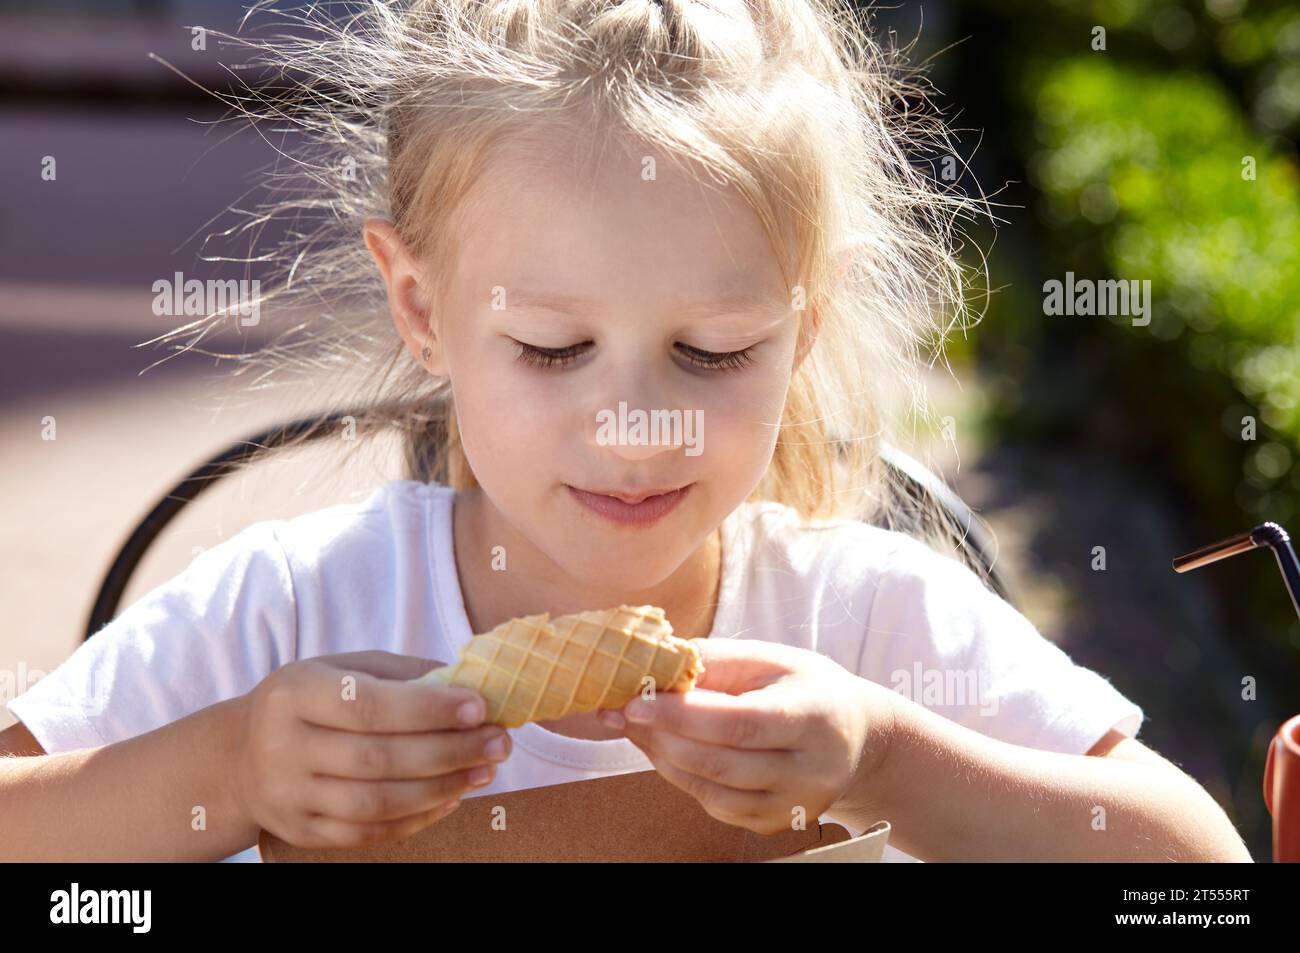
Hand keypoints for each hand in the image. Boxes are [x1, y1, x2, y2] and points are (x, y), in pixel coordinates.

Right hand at [232, 651, 511, 847]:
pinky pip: (366, 834)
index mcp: (295, 693)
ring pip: (375, 802)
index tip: (479, 708)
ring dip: (441, 789)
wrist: (241, 756)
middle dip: (449, 752)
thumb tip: (473, 683)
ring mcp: (289, 796)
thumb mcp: (344, 668)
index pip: (369, 706)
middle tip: (498, 743)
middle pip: (377, 758)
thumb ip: (404, 674)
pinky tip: (451, 799)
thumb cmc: (313, 701)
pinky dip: (416, 819)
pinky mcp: (300, 833)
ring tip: (484, 772)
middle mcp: (284, 746)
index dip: (429, 710)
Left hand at [597, 639, 895, 834]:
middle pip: (721, 762)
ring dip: (662, 757)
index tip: (636, 700)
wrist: (858, 738)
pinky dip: (681, 775)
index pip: (740, 723)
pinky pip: (715, 804)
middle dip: (662, 736)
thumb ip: (716, 659)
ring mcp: (794, 805)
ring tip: (637, 726)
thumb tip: (655, 662)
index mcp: (814, 718)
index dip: (682, 716)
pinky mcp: (775, 824)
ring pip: (712, 790)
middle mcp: (810, 771)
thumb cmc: (807, 688)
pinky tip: (666, 748)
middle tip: (624, 711)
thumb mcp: (773, 658)